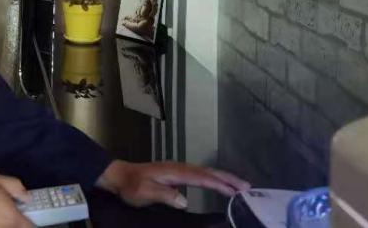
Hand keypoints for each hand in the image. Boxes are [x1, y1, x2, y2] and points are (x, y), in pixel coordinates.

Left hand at [96, 160, 248, 208]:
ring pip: (205, 171)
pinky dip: (213, 177)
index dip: (218, 184)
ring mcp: (178, 169)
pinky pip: (200, 174)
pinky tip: (219, 183)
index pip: (201, 177)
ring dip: (223, 177)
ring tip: (240, 185)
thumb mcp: (145, 192)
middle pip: (208, 171)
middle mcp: (179, 167)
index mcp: (174, 171)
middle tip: (247, 186)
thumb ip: (164, 195)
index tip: (235, 191)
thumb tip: (184, 200)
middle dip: (228, 178)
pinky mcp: (177, 173)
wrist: (120, 176)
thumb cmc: (131, 186)